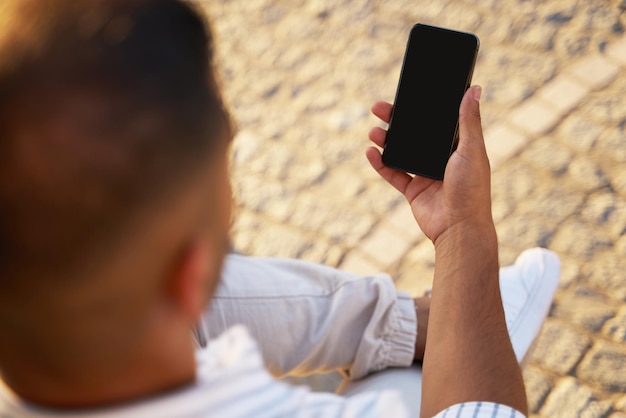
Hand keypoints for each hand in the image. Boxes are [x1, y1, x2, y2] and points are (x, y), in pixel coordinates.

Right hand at [366, 86, 492, 243]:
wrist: (459, 227)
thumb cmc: (472, 189)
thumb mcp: (472, 149)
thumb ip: (469, 120)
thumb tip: (475, 89)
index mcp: (457, 147)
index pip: (436, 122)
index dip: (421, 109)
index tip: (406, 95)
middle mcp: (441, 159)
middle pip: (414, 135)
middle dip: (396, 121)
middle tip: (379, 108)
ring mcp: (425, 175)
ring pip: (401, 152)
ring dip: (386, 140)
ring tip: (373, 131)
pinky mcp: (413, 191)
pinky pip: (393, 174)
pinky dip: (380, 163)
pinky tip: (371, 152)